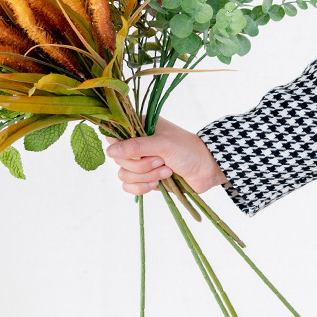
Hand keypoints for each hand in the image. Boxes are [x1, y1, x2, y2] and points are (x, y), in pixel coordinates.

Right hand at [105, 117, 226, 195]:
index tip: (137, 152)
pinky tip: (157, 184)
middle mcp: (137, 145)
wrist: (207, 170)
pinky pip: (129, 187)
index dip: (121, 148)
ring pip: (124, 174)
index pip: (115, 138)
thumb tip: (109, 151)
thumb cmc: (188, 150)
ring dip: (146, 176)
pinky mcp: (145, 179)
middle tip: (161, 161)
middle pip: (119, 159)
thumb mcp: (162, 144)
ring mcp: (141, 163)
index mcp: (139, 129)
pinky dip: (142, 188)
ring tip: (166, 171)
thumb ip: (135, 146)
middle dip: (141, 165)